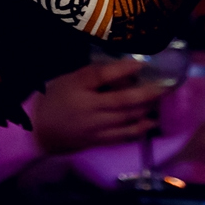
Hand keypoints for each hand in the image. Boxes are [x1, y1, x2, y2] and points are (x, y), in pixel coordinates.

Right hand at [30, 57, 166, 155]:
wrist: (38, 131)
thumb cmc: (52, 100)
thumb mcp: (67, 80)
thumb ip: (91, 75)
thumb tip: (122, 70)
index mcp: (77, 88)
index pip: (101, 75)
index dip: (122, 68)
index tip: (140, 63)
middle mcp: (89, 109)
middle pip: (122, 100)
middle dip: (147, 93)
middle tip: (166, 85)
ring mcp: (96, 127)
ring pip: (127, 118)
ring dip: (147, 109)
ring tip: (161, 101)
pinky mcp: (99, 141)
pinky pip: (123, 135)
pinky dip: (139, 129)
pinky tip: (150, 122)